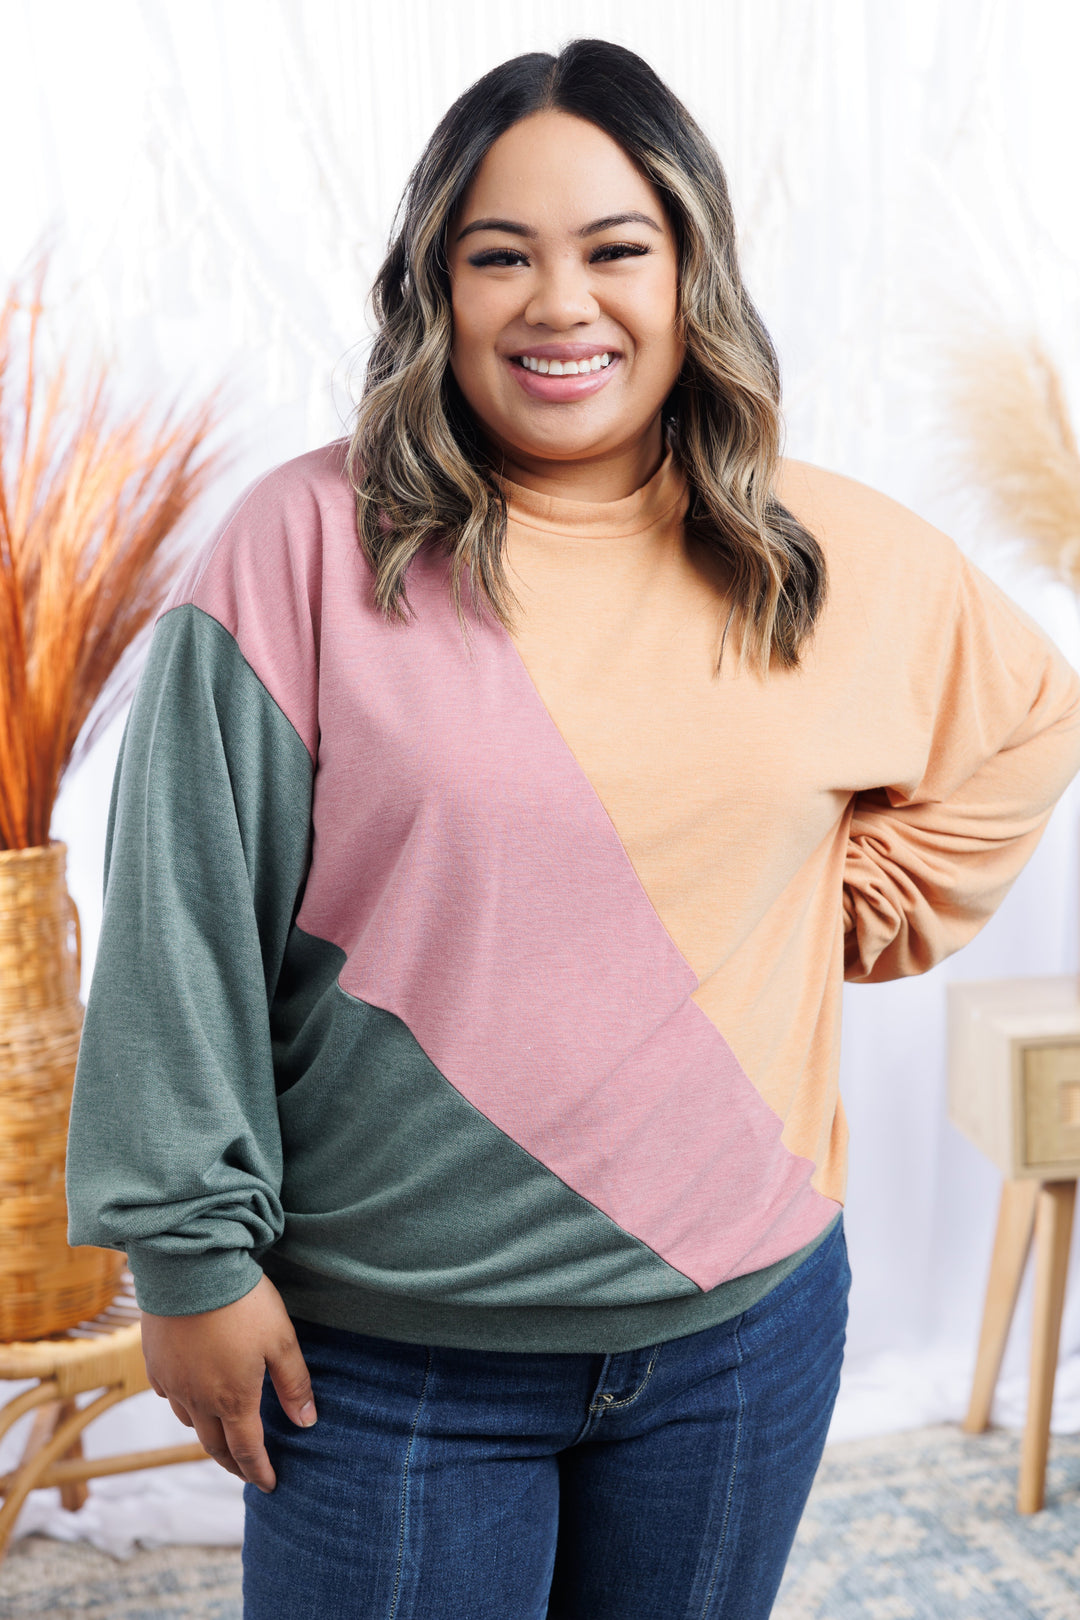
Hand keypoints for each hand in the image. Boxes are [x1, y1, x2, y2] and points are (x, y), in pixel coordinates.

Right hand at [140, 1272, 315, 1491]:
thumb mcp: (281, 1340)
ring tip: (222, 1434)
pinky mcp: (154, 1362)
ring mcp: (172, 1382)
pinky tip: (193, 1396)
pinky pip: (170, 1396)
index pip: (247, 1450)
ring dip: (208, 1435)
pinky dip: (185, 1405)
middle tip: (246, 1471)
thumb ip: (294, 1384)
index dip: (259, 1471)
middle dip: (233, 1463)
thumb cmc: (243, 1303)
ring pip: (190, 1422)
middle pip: (215, 1446)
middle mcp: (198, 1400)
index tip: (270, 1485)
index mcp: (233, 1399)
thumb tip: (307, 1423)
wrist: (191, 1269)